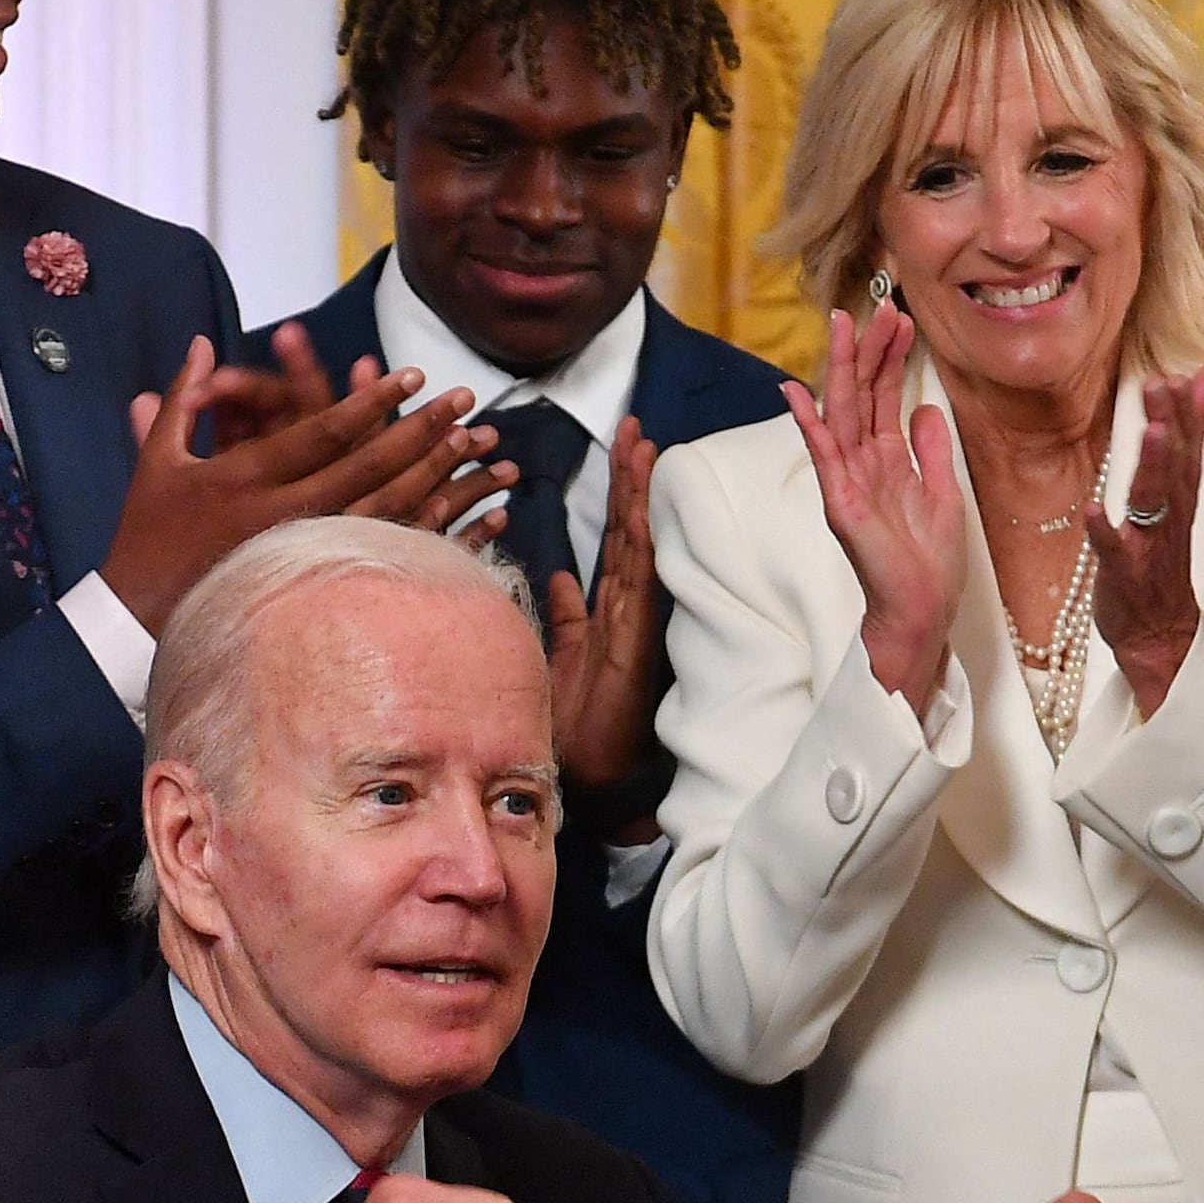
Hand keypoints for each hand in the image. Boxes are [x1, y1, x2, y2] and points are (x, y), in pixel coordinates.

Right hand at [101, 338, 494, 626]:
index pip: (320, 434)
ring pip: (381, 509)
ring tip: (472, 441)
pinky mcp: (310, 586)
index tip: (408, 375)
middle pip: (365, 468)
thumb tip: (200, 342)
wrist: (137, 618)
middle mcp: (278, 516)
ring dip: (432, 473)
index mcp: (243, 479)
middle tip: (461, 398)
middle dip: (419, 429)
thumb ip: (184, 399)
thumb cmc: (148, 534)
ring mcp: (299, 556)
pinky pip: (377, 553)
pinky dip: (424, 527)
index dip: (369, 403)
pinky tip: (459, 505)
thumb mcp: (158, 461)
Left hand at [542, 417, 667, 794]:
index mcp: (609, 610)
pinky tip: (645, 505)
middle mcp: (626, 609)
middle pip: (631, 529)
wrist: (588, 777)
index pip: (617, 537)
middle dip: (633, 477)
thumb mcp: (559, 655)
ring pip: (639, 544)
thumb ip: (564, 615)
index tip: (623, 444)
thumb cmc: (575, 725)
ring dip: (640, 495)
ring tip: (643, 444)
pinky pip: (640, 581)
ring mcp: (635, 622)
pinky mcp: (635, 640)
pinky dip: (644, 541)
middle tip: (636, 426)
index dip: (620, 491)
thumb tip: (558, 576)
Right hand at [787, 304, 965, 715]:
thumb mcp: (943, 493)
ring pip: (842, 412)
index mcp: (889, 461)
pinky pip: (822, 455)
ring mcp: (848, 481)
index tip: (904, 319)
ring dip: (843, 368)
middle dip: (870, 349)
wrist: (922, 611)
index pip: (887, 397)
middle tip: (880, 305)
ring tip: (844, 323)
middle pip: (862, 395)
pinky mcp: (840, 502)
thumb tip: (925, 407)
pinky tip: (797, 390)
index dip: (894, 357)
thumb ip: (933, 450)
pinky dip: (809, 422)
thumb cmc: (930, 564)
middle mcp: (863, 465)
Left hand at [1090, 362, 1203, 714]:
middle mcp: (1169, 517)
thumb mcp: (1177, 496)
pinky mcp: (1124, 574)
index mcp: (1179, 499)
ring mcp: (1148, 545)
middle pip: (1175, 466)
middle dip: (1172, 424)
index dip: (1188, 410)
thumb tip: (1203, 381)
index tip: (1188, 373)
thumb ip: (1188, 437)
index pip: (1189, 447)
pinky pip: (1114, 551)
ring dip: (1155, 466)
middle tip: (1164, 385)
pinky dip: (1105, 531)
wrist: (1160, 636)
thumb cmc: (1162, 559)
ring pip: (1153, 501)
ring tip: (1154, 433)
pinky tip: (1093, 511)